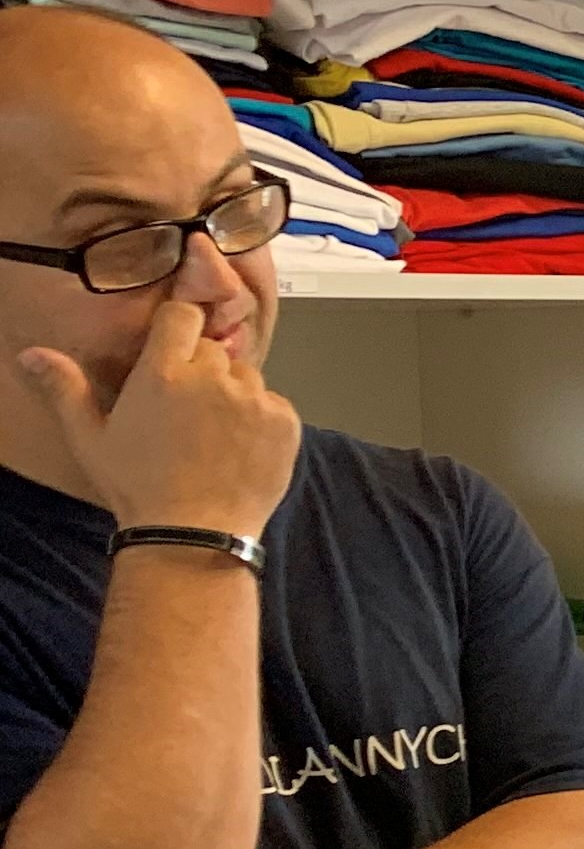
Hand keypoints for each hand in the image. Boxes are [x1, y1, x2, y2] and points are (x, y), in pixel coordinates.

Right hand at [14, 304, 300, 534]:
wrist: (193, 533)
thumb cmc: (137, 486)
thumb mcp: (91, 439)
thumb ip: (65, 388)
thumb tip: (33, 354)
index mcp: (164, 372)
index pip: (182, 315)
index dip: (178, 329)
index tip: (172, 350)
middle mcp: (213, 377)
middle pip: (213, 350)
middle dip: (201, 370)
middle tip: (186, 411)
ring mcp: (254, 399)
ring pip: (246, 376)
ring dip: (233, 394)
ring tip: (213, 434)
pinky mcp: (285, 422)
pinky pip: (274, 404)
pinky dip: (261, 419)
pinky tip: (239, 449)